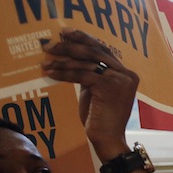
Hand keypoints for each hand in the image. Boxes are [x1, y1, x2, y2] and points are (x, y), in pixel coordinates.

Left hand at [41, 28, 138, 159]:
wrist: (108, 140)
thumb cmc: (101, 120)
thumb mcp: (97, 92)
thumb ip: (92, 75)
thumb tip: (73, 58)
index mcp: (126, 73)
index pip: (103, 50)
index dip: (84, 39)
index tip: (66, 32)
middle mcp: (125, 74)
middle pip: (94, 51)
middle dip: (70, 45)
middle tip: (51, 43)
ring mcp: (119, 79)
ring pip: (86, 62)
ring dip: (63, 60)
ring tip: (46, 60)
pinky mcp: (108, 86)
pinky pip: (81, 74)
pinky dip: (64, 73)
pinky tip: (51, 72)